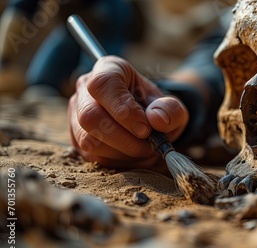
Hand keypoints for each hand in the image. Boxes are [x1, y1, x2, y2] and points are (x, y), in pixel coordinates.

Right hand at [68, 56, 188, 167]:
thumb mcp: (172, 107)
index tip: (145, 129)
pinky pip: (92, 156)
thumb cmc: (157, 109)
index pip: (103, 84)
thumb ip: (171, 110)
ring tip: (144, 149)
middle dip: (124, 138)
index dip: (123, 109)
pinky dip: (118, 161)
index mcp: (109, 69)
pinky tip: (133, 154)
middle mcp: (85, 89)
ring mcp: (76, 115)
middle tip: (148, 144)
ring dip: (122, 152)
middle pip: (90, 116)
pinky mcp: (77, 140)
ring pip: (88, 139)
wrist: (151, 124)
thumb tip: (156, 118)